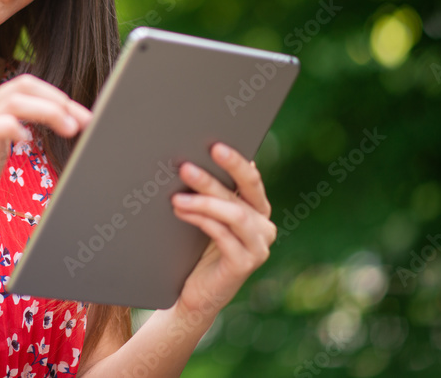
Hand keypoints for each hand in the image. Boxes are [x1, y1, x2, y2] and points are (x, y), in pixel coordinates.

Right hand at [0, 74, 91, 232]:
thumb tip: (59, 119)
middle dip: (58, 100)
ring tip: (69, 129)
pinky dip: (19, 128)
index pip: (28, 86)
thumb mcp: (3, 143)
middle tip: (82, 120)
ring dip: (49, 111)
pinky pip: (2, 122)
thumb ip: (20, 125)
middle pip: (25, 84)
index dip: (58, 97)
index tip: (82, 116)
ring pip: (17, 99)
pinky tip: (26, 141)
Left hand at [169, 143, 276, 317]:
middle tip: (187, 166)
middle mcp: (264, 227)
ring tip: (176, 196)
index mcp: (257, 210)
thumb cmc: (198, 250)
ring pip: (233, 213)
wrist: (195, 294)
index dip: (235, 162)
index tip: (215, 146)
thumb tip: (194, 160)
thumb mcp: (207, 217)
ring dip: (203, 201)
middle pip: (243, 193)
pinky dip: (201, 219)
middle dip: (215, 176)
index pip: (251, 180)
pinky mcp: (246, 263)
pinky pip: (223, 234)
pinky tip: (182, 211)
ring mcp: (258, 247)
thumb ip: (213, 194)